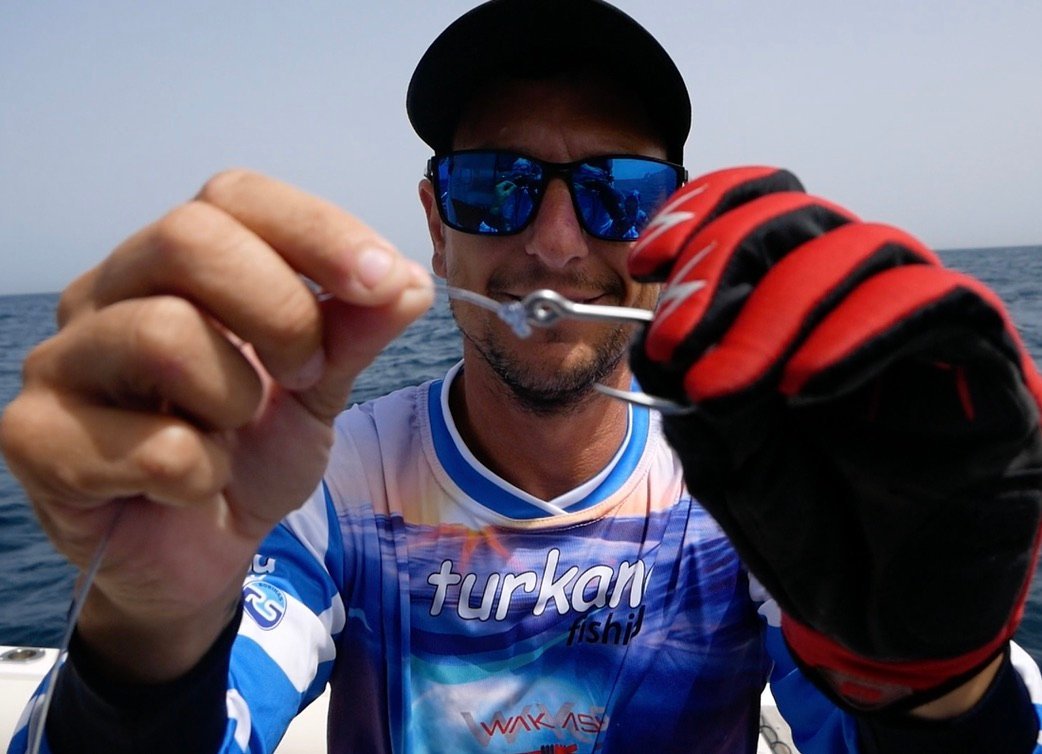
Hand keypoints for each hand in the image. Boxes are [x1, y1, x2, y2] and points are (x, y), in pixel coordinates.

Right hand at [0, 170, 433, 680]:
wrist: (198, 552)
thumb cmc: (249, 453)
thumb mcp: (318, 390)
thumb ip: (355, 333)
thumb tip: (408, 280)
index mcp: (175, 265)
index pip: (234, 196)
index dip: (318, 230)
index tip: (386, 281)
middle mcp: (108, 293)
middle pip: (188, 238)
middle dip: (281, 312)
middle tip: (307, 374)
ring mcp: (61, 361)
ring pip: (163, 333)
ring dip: (236, 400)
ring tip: (233, 435)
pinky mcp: (34, 437)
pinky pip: (150, 445)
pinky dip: (201, 476)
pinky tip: (190, 488)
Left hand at [629, 166, 1041, 711]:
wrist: (882, 619)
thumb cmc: (804, 529)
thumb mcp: (723, 460)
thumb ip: (692, 389)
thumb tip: (656, 328)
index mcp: (791, 312)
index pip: (758, 211)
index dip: (702, 212)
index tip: (646, 259)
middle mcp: (856, 304)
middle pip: (801, 216)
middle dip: (724, 259)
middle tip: (675, 337)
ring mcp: (920, 330)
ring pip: (866, 247)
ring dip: (781, 304)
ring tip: (726, 385)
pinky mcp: (984, 367)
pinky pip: (936, 305)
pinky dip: (860, 330)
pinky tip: (803, 386)